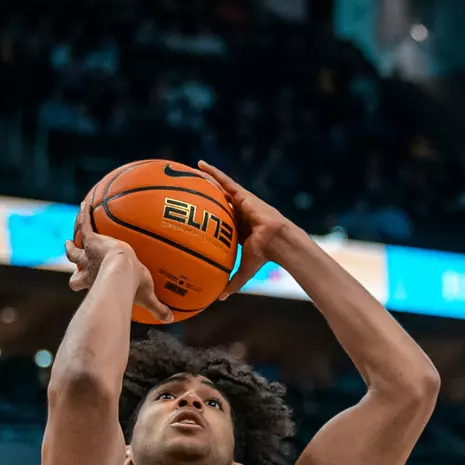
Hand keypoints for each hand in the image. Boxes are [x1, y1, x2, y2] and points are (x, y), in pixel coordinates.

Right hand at [65, 208, 173, 323]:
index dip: (79, 282)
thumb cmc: (132, 285)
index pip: (81, 283)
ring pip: (75, 250)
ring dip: (72, 244)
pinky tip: (85, 205)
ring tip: (70, 238)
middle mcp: (87, 268)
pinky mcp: (93, 239)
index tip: (77, 282)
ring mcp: (88, 253)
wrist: (122, 268)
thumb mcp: (146, 296)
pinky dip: (84, 215)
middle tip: (72, 256)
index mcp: (94, 280)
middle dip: (74, 264)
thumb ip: (157, 307)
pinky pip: (85, 224)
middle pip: (75, 267)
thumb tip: (171, 320)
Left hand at [198, 161, 294, 297]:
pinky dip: (213, 173)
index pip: (222, 221)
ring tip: (189, 171)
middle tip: (187, 191)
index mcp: (239, 229)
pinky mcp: (242, 194)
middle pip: (218, 202)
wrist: (277, 241)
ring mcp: (241, 203)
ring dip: (207, 179)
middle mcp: (238, 213)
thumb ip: (232, 282)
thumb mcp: (244, 270)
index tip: (198, 217)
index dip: (210, 218)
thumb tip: (220, 299)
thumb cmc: (263, 256)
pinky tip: (200, 165)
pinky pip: (224, 181)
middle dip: (205, 196)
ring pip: (220, 188)